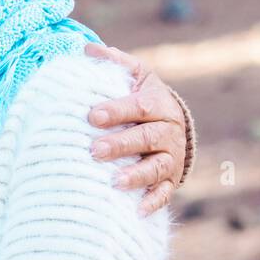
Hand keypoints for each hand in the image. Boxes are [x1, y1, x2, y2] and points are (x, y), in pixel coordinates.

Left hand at [84, 43, 187, 215]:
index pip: (137, 107)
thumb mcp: (134, 75)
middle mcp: (168, 131)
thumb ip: (114, 62)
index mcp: (158, 104)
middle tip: (95, 150)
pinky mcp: (171, 179)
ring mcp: (171, 157)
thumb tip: (86, 47)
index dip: (116, 111)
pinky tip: (137, 211)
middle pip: (146, 138)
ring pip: (157, 167)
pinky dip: (154, 202)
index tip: (91, 116)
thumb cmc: (144, 98)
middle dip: (121, 144)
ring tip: (114, 182)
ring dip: (137, 176)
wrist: (173, 122)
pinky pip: (165, 192)